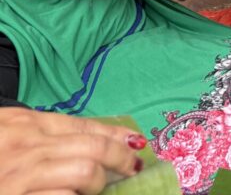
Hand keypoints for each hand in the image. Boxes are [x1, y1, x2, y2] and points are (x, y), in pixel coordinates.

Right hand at [0, 108, 143, 194]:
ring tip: (94, 190)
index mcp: (24, 123)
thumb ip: (42, 138)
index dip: (116, 135)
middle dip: (119, 159)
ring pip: (85, 173)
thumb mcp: (7, 138)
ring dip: (97, 184)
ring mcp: (22, 175)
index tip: (136, 142)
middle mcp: (26, 146)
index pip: (84, 125)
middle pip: (93, 147)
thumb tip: (91, 145)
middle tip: (130, 169)